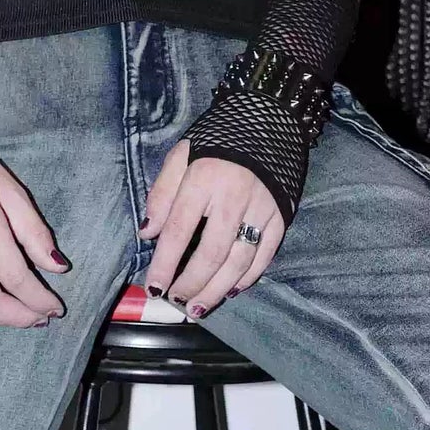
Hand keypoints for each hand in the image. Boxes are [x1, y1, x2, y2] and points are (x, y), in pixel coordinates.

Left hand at [142, 139, 283, 315]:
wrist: (267, 121)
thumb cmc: (216, 141)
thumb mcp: (180, 156)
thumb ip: (162, 193)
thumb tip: (148, 233)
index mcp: (203, 181)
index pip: (178, 231)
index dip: (165, 264)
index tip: (154, 287)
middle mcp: (234, 198)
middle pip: (211, 253)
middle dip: (191, 284)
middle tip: (176, 301)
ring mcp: (261, 209)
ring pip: (239, 261)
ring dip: (217, 289)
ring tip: (199, 307)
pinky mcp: (281, 215)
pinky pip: (264, 254)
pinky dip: (248, 277)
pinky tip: (231, 289)